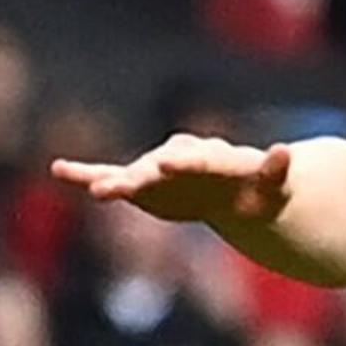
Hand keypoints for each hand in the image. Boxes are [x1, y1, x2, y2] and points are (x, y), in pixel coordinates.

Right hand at [51, 134, 294, 247]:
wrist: (236, 191)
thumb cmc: (260, 192)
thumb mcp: (275, 189)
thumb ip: (276, 172)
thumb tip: (286, 153)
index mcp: (217, 159)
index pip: (201, 159)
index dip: (185, 162)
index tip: (166, 162)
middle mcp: (183, 158)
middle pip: (162, 168)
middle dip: (143, 174)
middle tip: (119, 185)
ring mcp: (160, 170)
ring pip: (134, 174)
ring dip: (115, 181)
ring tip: (96, 189)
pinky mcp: (143, 186)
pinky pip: (112, 178)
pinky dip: (87, 175)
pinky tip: (59, 169)